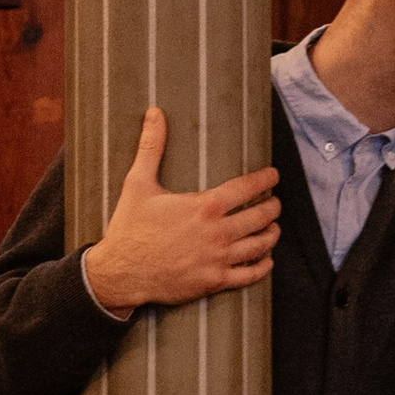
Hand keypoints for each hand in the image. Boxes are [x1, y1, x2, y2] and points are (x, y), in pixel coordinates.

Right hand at [82, 107, 279, 317]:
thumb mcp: (138, 183)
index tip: (273, 176)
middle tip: (274, 202)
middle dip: (272, 207)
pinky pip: (249, 275)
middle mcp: (217, 232)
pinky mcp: (214, 281)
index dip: (265, 179)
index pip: (247, 188)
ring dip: (271, 234)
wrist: (120, 272)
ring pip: (260, 245)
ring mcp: (218, 259)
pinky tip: (266, 259)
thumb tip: (154, 113)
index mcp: (204, 206)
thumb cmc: (129, 228)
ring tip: (273, 227)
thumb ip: (151, 147)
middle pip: (261, 216)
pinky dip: (263, 266)